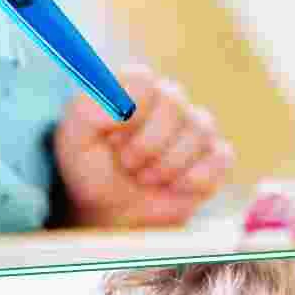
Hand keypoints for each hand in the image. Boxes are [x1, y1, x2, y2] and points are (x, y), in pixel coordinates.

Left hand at [52, 70, 233, 229]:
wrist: (112, 215)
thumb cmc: (91, 172)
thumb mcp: (73, 140)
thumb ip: (87, 109)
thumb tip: (120, 103)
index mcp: (133, 88)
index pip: (144, 79)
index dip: (129, 112)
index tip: (112, 138)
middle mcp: (167, 101)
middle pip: (174, 102)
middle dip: (146, 145)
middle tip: (127, 165)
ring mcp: (194, 129)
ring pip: (199, 130)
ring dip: (165, 166)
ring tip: (145, 178)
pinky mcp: (214, 157)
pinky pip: (220, 157)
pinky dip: (193, 179)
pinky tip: (173, 187)